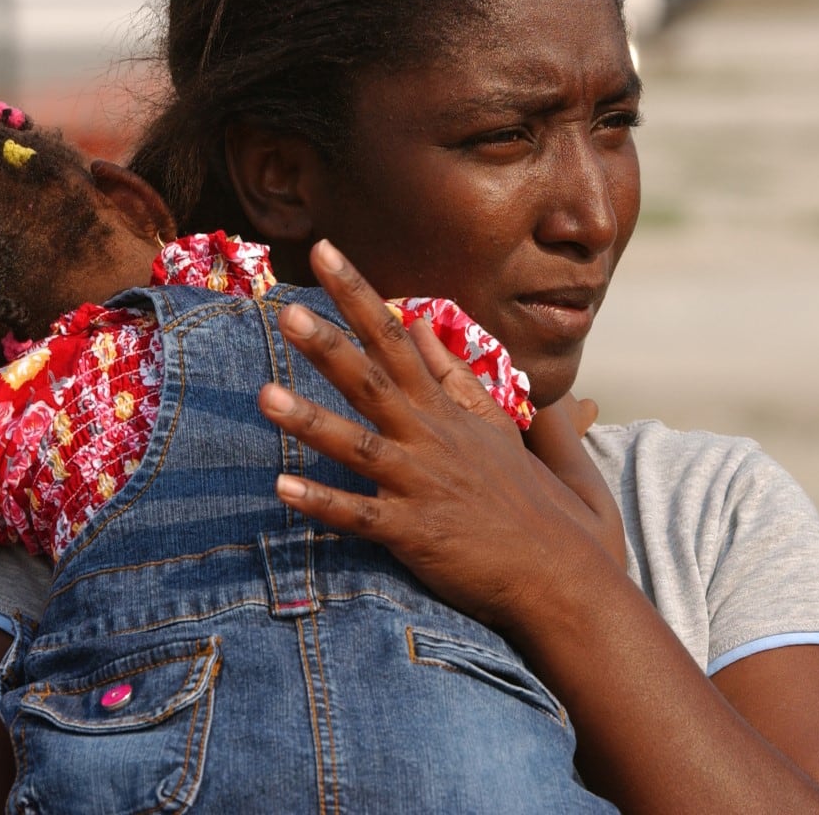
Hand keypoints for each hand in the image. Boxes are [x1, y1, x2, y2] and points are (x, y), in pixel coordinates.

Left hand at [259, 240, 624, 630]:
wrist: (556, 567)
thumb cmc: (521, 496)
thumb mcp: (494, 423)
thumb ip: (455, 373)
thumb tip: (424, 323)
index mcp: (444, 410)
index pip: (397, 337)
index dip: (359, 294)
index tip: (324, 251)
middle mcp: (430, 438)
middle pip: (373, 380)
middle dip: (330, 344)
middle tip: (287, 309)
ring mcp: (422, 485)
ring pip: (359, 445)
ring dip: (311, 422)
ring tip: (262, 395)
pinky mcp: (414, 533)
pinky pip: (360, 516)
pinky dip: (323, 504)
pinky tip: (282, 490)